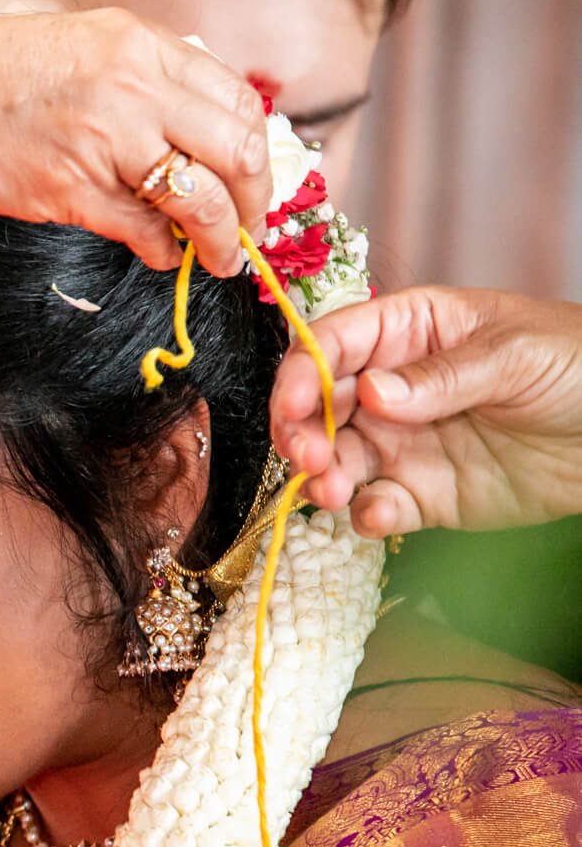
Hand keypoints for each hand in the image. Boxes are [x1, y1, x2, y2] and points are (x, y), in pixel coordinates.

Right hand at [0, 8, 270, 276]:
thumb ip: (135, 79)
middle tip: (248, 229)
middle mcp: (131, 85)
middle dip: (255, 201)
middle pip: (237, 149)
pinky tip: (160, 254)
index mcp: (136, 44)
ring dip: (221, 238)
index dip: (257, 149)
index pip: (236, 98)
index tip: (252, 179)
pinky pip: (142, 229)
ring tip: (218, 258)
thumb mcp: (74, 48)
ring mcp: (102, 138)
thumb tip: (185, 127)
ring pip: (201, 198)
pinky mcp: (66, 189)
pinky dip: (163, 249)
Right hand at [271, 286, 581, 536]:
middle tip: (309, 459)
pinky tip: (376, 515)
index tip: (293, 405)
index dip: (303, 372)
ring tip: (332, 494)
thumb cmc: (579, 366)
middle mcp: (393, 389)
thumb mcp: (515, 354)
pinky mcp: (423, 494)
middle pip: (319, 407)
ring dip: (323, 479)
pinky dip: (365, 514)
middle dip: (300, 433)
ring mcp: (404, 443)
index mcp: (410, 332)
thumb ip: (441, 376)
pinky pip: (377, 506)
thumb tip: (370, 392)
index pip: (334, 344)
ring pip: (337, 462)